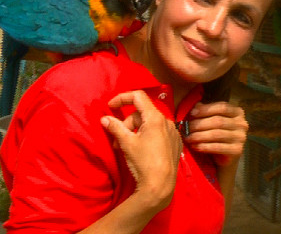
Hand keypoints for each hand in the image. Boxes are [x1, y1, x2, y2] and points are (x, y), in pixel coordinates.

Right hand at [102, 90, 182, 208]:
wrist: (161, 185)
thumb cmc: (143, 162)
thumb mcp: (126, 143)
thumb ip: (115, 127)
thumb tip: (104, 119)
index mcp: (155, 118)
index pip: (138, 96)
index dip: (122, 98)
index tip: (111, 106)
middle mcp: (167, 121)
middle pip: (142, 114)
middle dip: (127, 123)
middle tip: (118, 140)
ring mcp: (173, 132)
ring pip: (150, 124)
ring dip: (136, 131)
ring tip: (127, 148)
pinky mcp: (176, 143)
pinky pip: (159, 133)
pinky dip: (148, 136)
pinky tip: (143, 150)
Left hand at [184, 101, 248, 166]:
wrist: (225, 157)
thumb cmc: (216, 135)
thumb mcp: (211, 120)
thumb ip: (205, 111)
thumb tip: (195, 106)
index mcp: (237, 112)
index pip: (222, 107)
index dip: (206, 109)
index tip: (191, 113)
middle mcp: (242, 123)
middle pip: (218, 121)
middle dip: (199, 124)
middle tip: (186, 128)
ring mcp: (241, 137)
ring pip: (217, 134)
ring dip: (200, 136)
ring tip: (188, 138)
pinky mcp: (237, 150)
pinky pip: (218, 147)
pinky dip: (205, 147)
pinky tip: (196, 147)